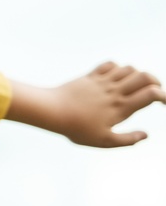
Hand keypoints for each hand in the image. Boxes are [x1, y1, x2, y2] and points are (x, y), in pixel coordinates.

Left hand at [8, 62, 164, 146]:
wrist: (51, 111)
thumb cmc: (77, 128)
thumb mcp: (103, 141)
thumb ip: (127, 140)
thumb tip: (146, 135)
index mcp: (121, 107)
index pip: (151, 94)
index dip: (164, 97)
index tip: (163, 103)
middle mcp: (115, 91)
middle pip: (144, 76)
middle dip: (155, 81)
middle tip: (153, 92)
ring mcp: (102, 82)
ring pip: (129, 68)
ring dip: (137, 74)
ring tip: (134, 86)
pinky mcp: (90, 76)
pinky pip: (110, 64)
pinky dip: (118, 67)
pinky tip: (116, 77)